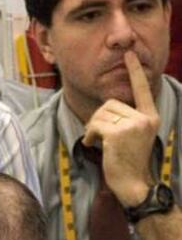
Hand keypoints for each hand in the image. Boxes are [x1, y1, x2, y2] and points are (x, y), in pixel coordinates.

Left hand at [82, 50, 158, 205]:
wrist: (134, 185)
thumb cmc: (129, 163)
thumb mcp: (133, 137)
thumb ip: (125, 120)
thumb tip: (104, 111)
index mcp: (150, 117)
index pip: (142, 89)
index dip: (135, 71)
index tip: (130, 54)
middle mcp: (144, 118)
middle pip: (111, 103)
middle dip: (98, 118)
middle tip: (96, 135)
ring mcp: (133, 125)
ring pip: (101, 113)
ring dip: (92, 127)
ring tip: (95, 141)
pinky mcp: (119, 134)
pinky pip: (95, 125)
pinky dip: (88, 135)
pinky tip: (92, 145)